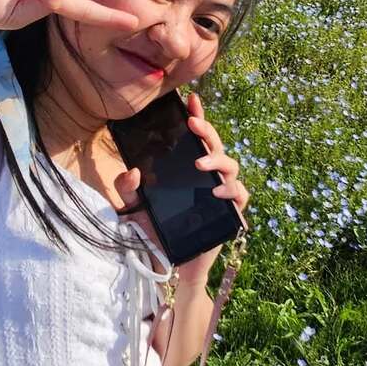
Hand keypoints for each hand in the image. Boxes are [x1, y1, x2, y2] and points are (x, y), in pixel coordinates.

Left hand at [113, 92, 247, 287]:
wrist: (164, 265)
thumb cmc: (151, 232)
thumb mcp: (131, 207)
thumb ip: (126, 188)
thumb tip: (133, 172)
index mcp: (186, 168)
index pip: (195, 137)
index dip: (196, 116)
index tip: (191, 99)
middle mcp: (206, 176)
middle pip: (215, 145)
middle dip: (207, 130)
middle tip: (193, 124)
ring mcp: (220, 193)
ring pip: (232, 166)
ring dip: (217, 159)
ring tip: (199, 163)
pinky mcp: (230, 214)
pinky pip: (240, 195)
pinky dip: (231, 190)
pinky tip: (216, 191)